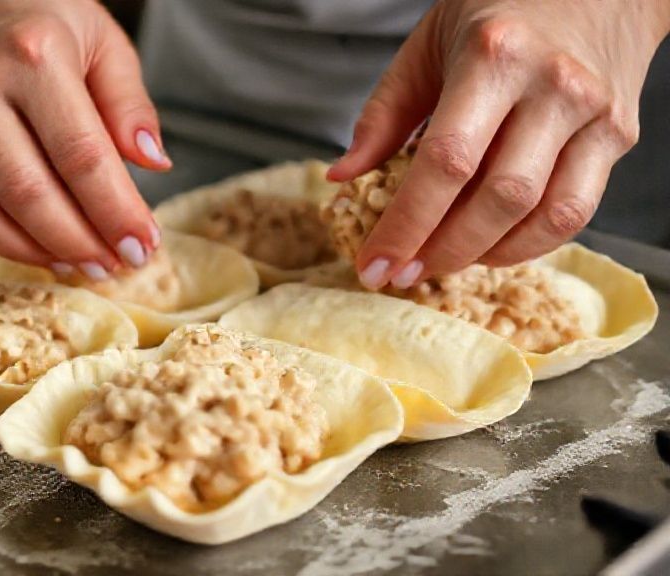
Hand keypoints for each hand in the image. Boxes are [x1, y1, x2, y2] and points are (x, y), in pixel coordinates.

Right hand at [0, 0, 169, 278]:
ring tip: (87, 265)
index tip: (144, 244)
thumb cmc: (40, 23)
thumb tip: (153, 164)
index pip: (82, 155)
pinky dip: (6, 244)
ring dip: (46, 253)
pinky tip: (45, 253)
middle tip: (120, 264)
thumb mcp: (104, 42)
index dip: (116, 211)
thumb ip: (130, 104)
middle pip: (34, 193)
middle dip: (85, 241)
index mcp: (33, 54)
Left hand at [329, 0, 669, 288]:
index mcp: (494, 56)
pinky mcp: (618, 136)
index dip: (406, 224)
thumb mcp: (427, 45)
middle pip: (497, 197)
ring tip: (442, 263)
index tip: (374, 264)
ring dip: (485, 254)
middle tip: (403, 273)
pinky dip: (528, 244)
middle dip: (442, 250)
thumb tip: (343, 177)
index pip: (446, 162)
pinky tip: (490, 247)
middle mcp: (553, 85)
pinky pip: (575, 212)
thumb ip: (384, 114)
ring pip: (544, 214)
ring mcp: (593, 113)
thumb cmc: (499, 11)